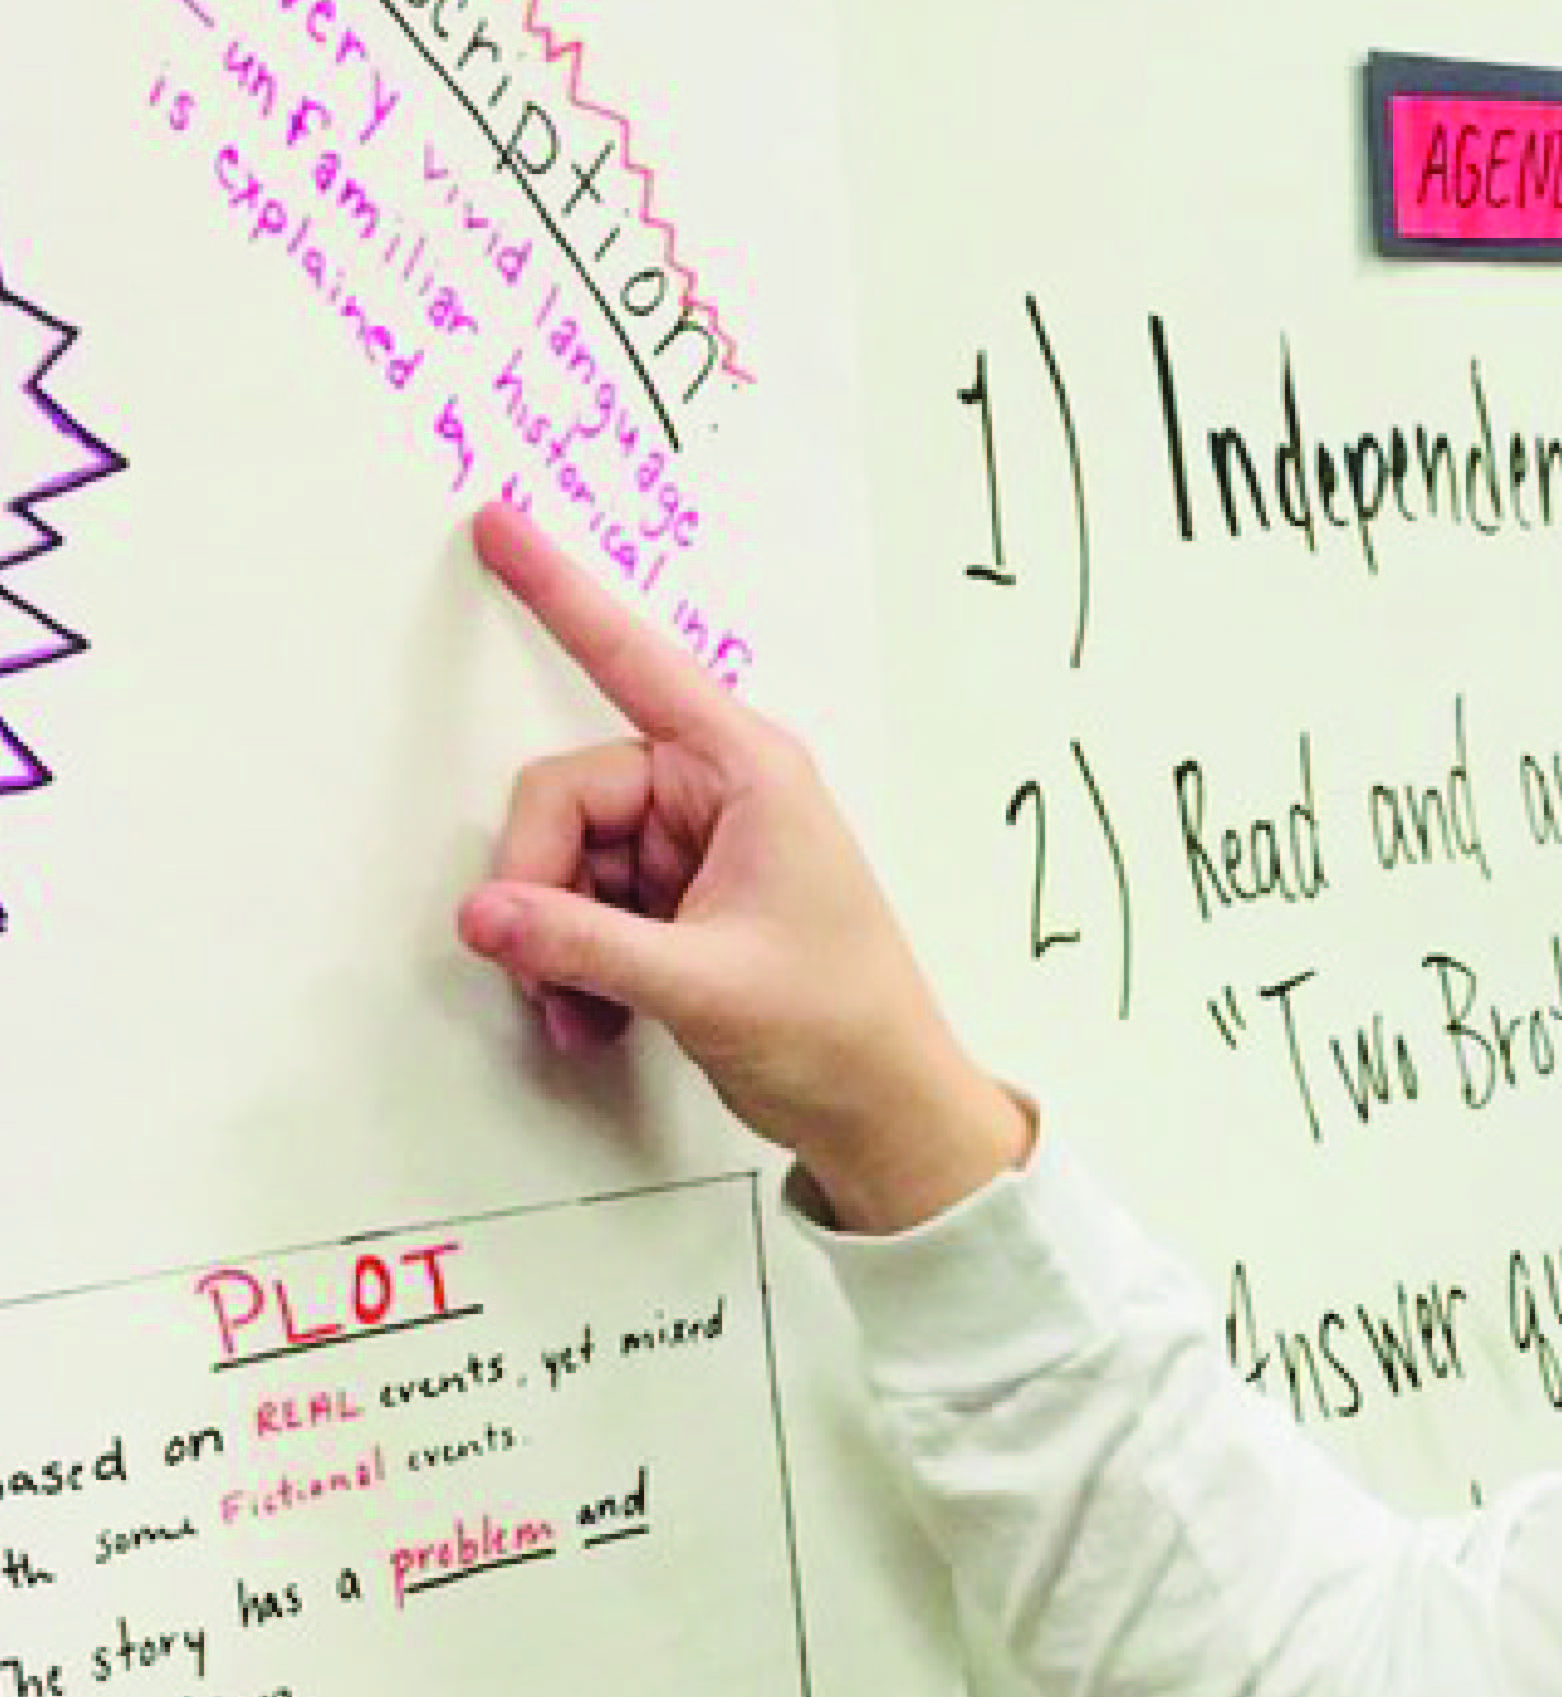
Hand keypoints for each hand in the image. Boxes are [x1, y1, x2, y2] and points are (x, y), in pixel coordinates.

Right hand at [456, 501, 1031, 1231]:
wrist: (885, 1112)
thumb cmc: (837, 1031)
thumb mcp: (702, 985)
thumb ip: (582, 945)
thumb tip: (484, 914)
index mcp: (749, 774)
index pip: (635, 661)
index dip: (560, 595)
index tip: (498, 526)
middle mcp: (717, 793)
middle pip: (564, 797)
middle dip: (542, 888)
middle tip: (552, 978)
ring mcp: (694, 846)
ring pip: (563, 859)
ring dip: (556, 942)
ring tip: (588, 1014)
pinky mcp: (677, 898)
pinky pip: (582, 902)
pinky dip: (574, 961)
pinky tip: (596, 1018)